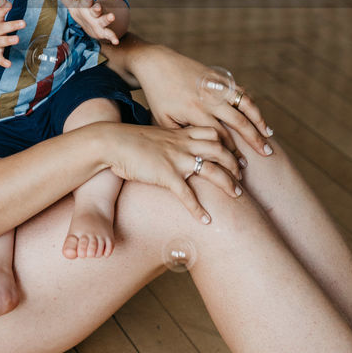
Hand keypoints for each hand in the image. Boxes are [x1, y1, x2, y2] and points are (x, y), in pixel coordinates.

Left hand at [59, 0, 119, 44]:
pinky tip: (116, 41)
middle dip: (97, 8)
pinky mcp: (103, 32)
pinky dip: (113, 38)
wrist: (90, 25)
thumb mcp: (73, 5)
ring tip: (112, 17)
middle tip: (98, 7)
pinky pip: (109, 34)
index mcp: (87, 6)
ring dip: (108, 19)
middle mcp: (94, 13)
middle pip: (97, 10)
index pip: (87, 0)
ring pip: (104, 20)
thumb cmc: (82, 12)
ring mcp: (99, 22)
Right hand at [105, 122, 242, 223]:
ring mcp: (175, 159)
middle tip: (240, 175)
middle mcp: (182, 144)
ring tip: (236, 195)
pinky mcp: (165, 175)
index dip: (227, 143)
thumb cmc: (128, 141)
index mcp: (179, 134)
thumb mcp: (153, 137)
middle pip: (219, 149)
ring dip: (226, 182)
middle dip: (233, 162)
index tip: (235, 154)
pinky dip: (198, 208)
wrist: (111, 142)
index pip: (213, 133)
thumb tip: (172, 151)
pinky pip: (187, 194)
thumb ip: (167, 143)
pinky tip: (206, 220)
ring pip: (211, 169)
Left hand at [127, 41, 272, 160]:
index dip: (233, 152)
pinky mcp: (219, 77)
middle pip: (238, 122)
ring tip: (269, 135)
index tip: (241, 165)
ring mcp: (216, 86)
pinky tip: (258, 115)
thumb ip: (181, 137)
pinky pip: (240, 91)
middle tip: (267, 153)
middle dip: (254, 139)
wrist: (156, 64)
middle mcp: (209, 98)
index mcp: (195, 111)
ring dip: (259, 120)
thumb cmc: (158, 96)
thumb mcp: (163, 120)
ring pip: (245, 104)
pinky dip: (251, 104)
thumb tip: (196, 155)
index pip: (221, 136)